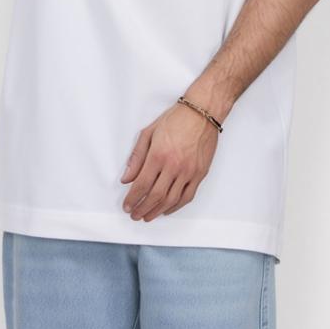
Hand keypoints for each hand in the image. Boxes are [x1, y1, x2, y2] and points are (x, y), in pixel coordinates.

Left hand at [119, 101, 219, 221]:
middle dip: (142, 208)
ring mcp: (189, 171)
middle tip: (134, 214)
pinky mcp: (200, 174)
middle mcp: (174, 165)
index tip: (126, 205)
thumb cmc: (176, 119)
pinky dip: (175, 206)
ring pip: (171, 200)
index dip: (132, 199)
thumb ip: (136, 157)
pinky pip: (187, 196)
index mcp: (158, 154)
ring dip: (157, 211)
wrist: (203, 112)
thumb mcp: (149, 132)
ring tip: (147, 216)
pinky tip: (166, 209)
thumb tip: (126, 178)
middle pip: (155, 196)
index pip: (141, 184)